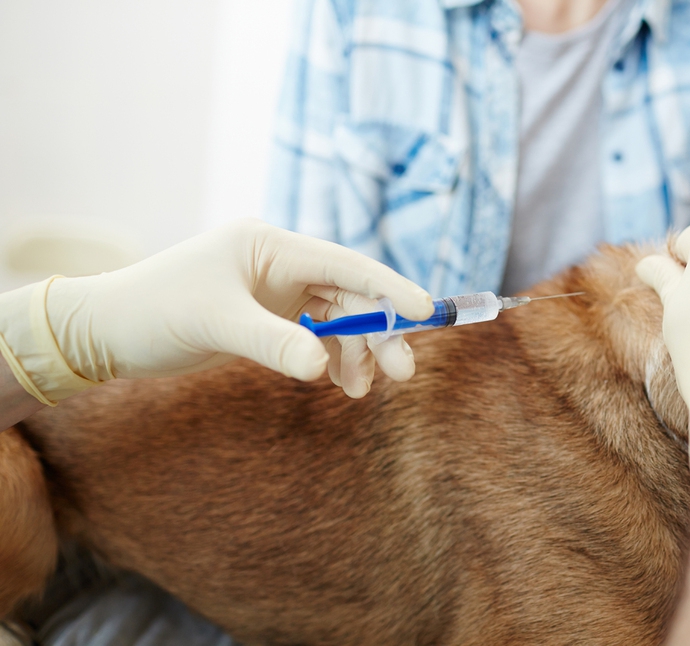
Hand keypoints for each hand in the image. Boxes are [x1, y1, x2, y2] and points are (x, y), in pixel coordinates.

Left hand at [0, 219, 433, 402]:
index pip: (345, 264)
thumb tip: (324, 369)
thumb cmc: (154, 311)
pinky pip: (317, 338)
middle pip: (350, 296)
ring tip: (363, 390)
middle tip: (402, 372)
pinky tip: (341, 384)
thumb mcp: (216, 324)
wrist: (108, 331)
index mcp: (271, 245)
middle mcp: (281, 263)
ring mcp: (277, 291)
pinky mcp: (270, 318)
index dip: (388, 287)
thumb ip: (273, 343)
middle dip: (379, 334)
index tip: (425, 311)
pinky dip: (334, 361)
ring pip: (339, 321)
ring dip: (358, 353)